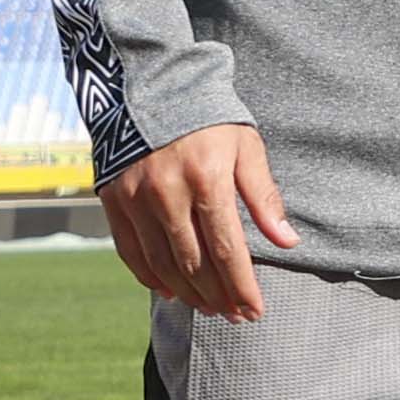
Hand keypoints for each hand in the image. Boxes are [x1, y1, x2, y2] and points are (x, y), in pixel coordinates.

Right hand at [101, 121, 293, 320]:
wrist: (150, 83)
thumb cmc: (209, 116)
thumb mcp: (245, 146)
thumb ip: (264, 196)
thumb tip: (287, 242)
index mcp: (207, 179)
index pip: (227, 250)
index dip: (242, 286)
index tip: (255, 310)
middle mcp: (167, 193)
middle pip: (194, 264)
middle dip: (218, 296)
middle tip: (235, 316)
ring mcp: (135, 198)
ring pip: (162, 264)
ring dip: (187, 294)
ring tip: (209, 308)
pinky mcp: (112, 199)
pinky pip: (130, 251)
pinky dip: (149, 277)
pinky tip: (169, 292)